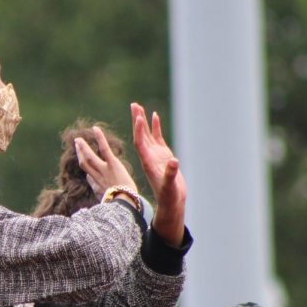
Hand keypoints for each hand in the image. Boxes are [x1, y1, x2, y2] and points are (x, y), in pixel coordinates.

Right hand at [74, 126, 137, 199]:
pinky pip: (104, 149)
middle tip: (77, 146)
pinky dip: (99, 138)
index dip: (87, 171)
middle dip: (79, 154)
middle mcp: (98, 177)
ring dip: (83, 147)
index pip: (90, 177)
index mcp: (98, 187)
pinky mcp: (112, 164)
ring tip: (79, 139)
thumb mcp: (110, 203)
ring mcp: (104, 170)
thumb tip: (103, 197)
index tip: (86, 166)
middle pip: (84, 164)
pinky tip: (95, 129)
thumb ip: (106, 198)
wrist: (125, 203)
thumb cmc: (121, 205)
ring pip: (89, 156)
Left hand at [132, 103, 185, 244]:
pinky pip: (157, 138)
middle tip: (133, 105)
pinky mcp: (162, 155)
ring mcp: (155, 154)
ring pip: (147, 134)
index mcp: (147, 162)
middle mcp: (148, 156)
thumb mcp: (169, 186)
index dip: (138, 131)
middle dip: (136, 120)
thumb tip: (174, 161)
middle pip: (140, 135)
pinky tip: (154, 115)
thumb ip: (170, 174)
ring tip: (138, 106)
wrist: (171, 201)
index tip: (137, 118)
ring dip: (142, 120)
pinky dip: (155, 127)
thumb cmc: (169, 196)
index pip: (140, 143)